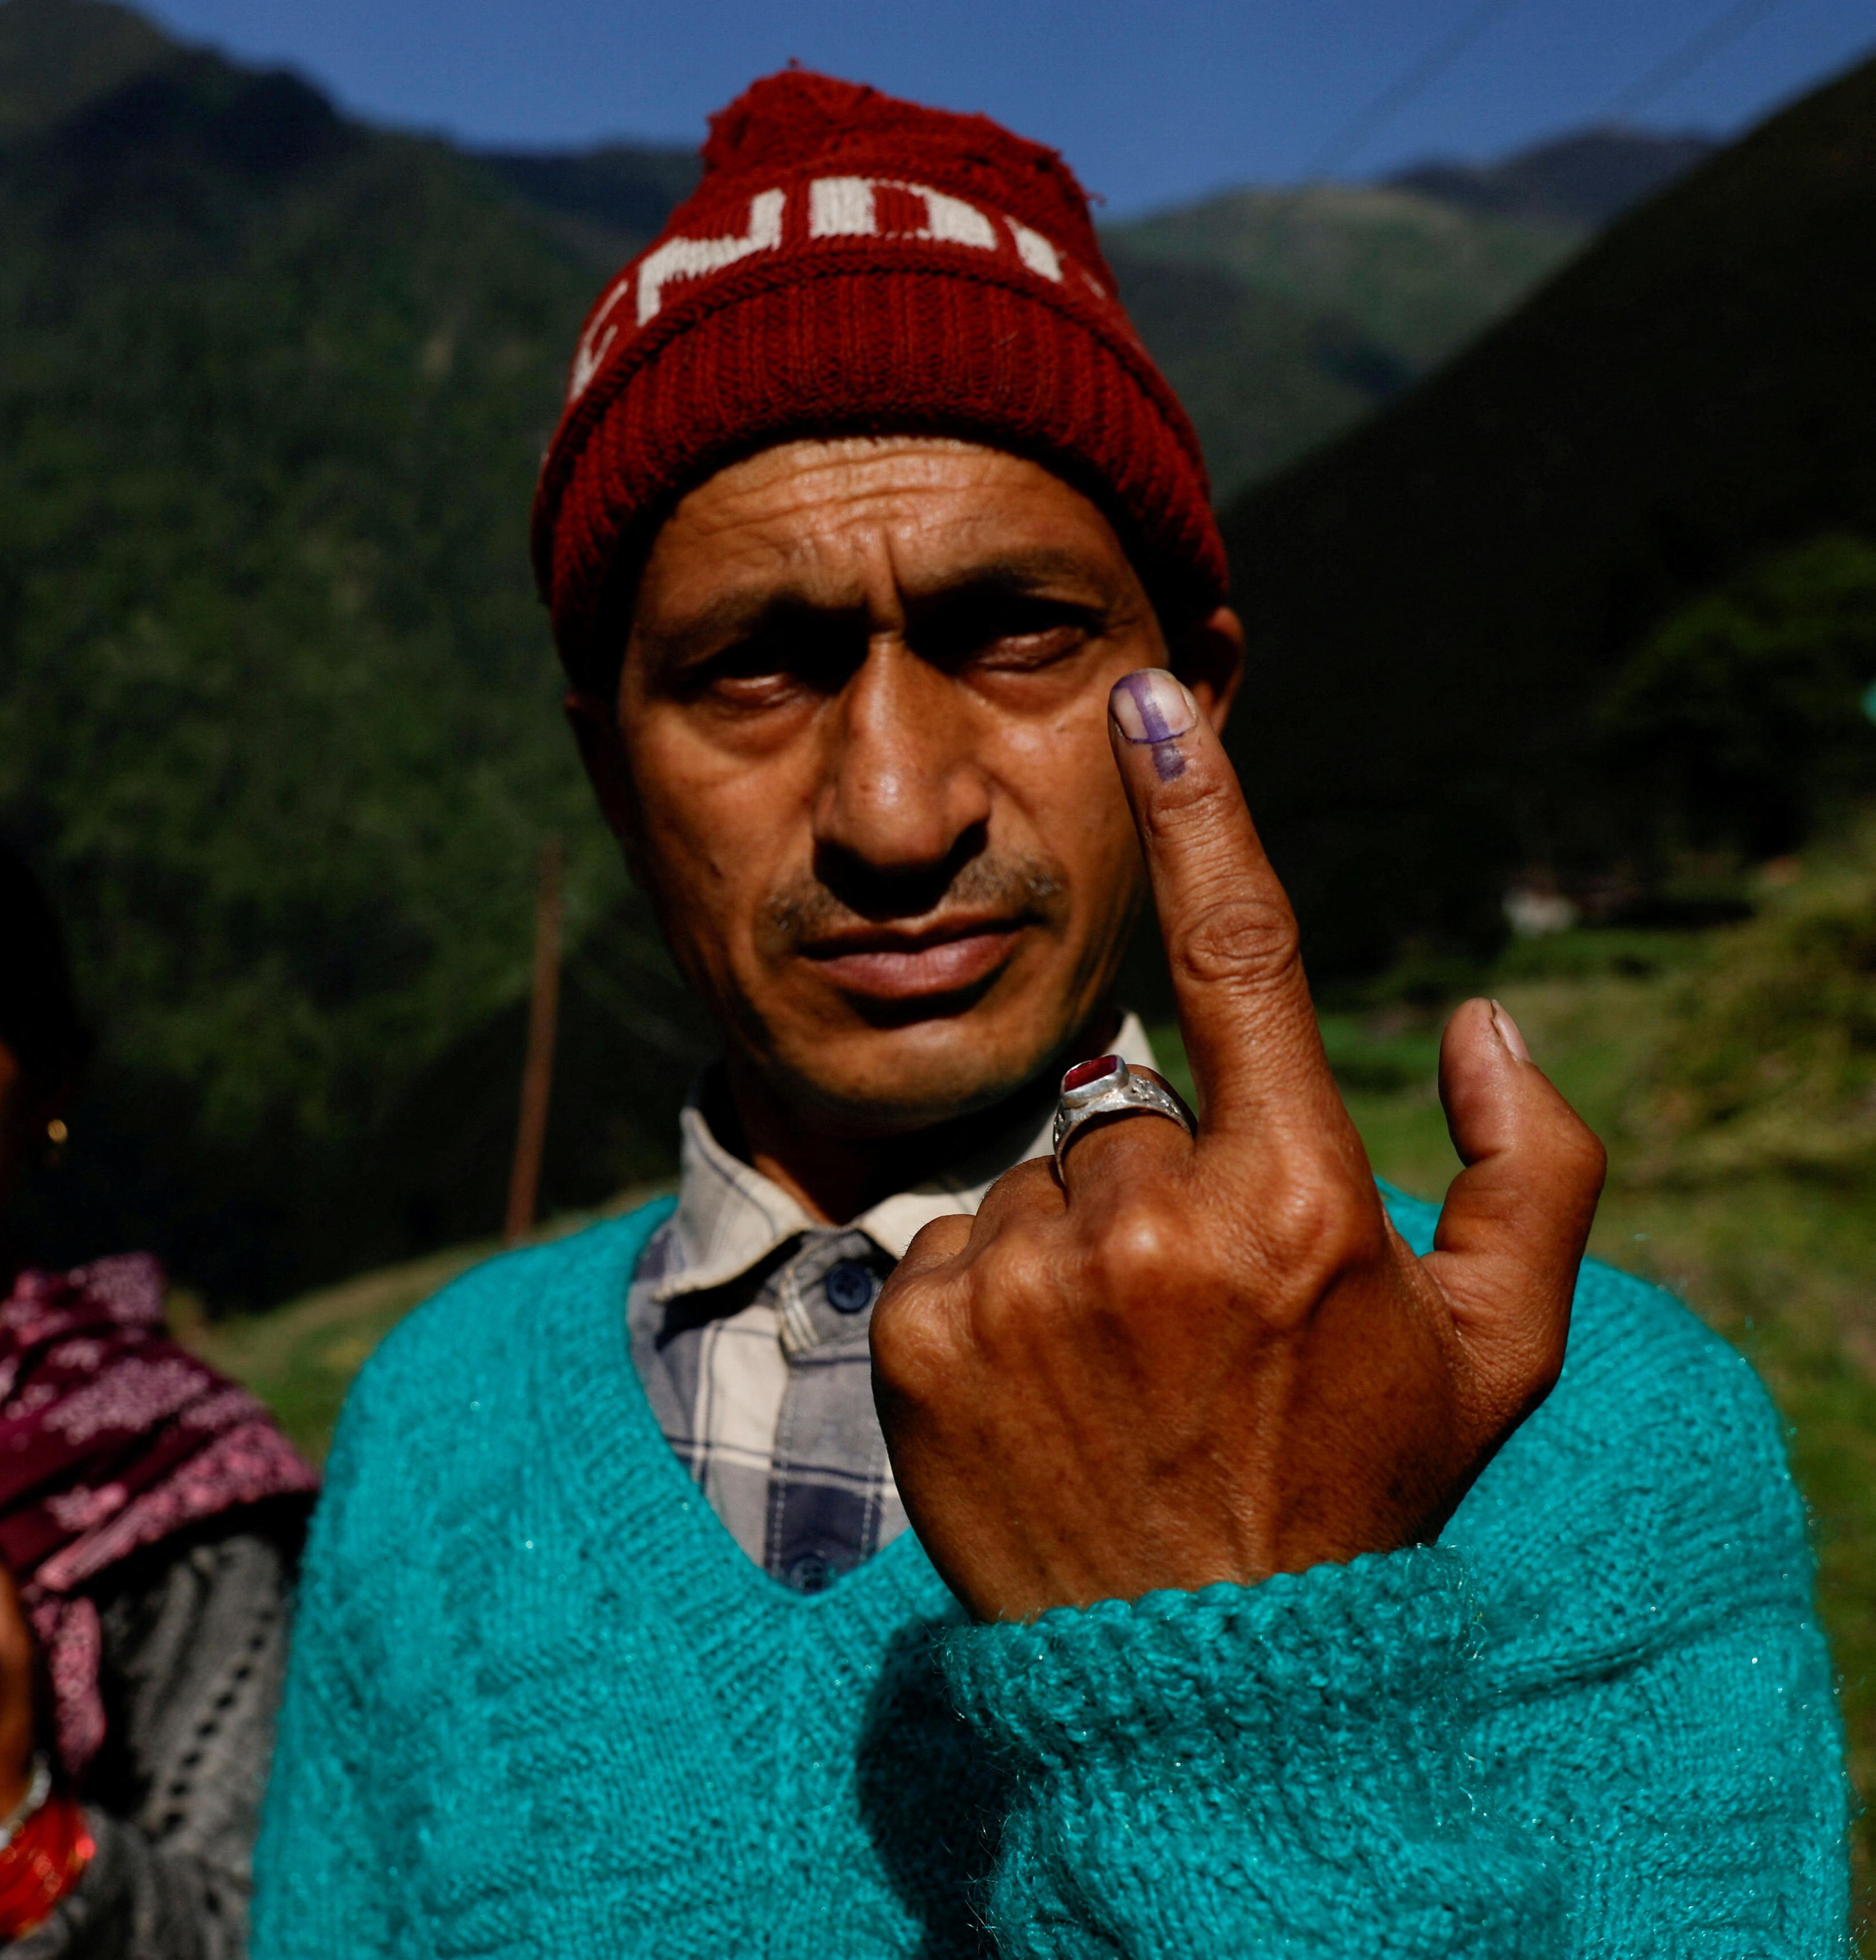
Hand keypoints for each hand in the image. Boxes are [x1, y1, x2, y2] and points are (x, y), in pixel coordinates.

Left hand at [871, 666, 1605, 1622]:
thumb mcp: (1501, 1355)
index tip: (1150, 703)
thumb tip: (1481, 1018)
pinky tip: (1041, 1395)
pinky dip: (989, 1302)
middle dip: (1156, 1184)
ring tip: (1117, 1372)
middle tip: (1190, 1323)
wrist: (1201, 1675)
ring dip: (1070, 1248)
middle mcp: (1152, 1225)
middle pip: (1126, 1110)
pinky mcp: (919, 1335)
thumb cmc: (1358, 1499)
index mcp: (1297, 1203)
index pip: (1242, 957)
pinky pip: (949, 1250)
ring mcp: (1025, 1282)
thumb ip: (1527, 1170)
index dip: (1198, 812)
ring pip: (1035, 1183)